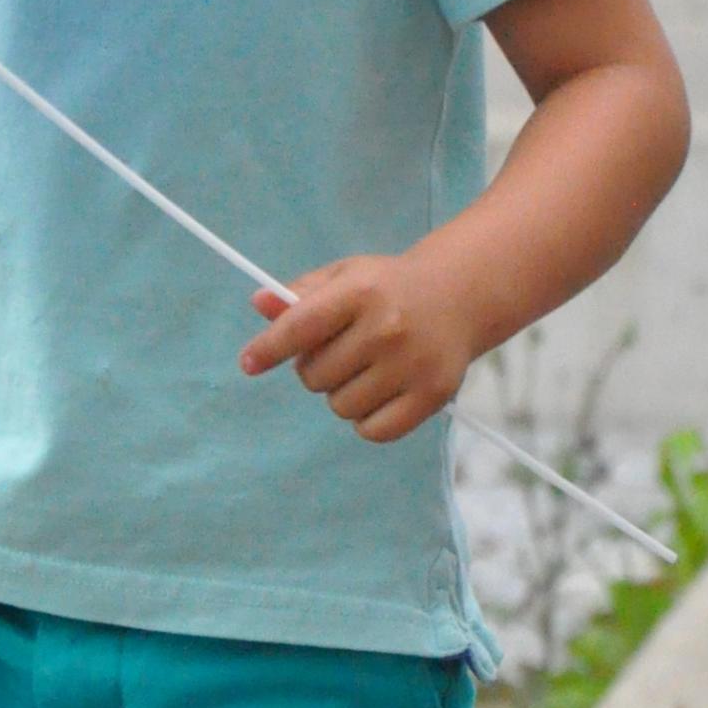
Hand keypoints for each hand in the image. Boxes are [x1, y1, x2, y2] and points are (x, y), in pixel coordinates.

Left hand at [238, 249, 474, 442]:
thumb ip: (301, 293)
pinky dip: (367, 420)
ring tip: (365, 369)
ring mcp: (411, 364)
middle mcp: (387, 327)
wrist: (459, 296)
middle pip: (315, 376)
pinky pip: (372, 431)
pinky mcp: (431, 396)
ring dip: (342, 394)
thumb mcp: (346, 277)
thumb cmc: (389, 288)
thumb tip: (260, 303)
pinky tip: (379, 393)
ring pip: (340, 406)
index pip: (300, 327)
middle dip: (316, 369)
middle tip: (342, 351)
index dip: (268, 348)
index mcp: (361, 292)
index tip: (249, 363)